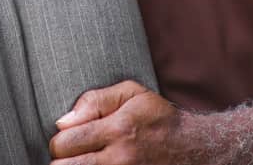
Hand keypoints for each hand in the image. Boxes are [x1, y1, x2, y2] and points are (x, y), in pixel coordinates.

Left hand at [49, 80, 188, 163]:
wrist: (193, 149)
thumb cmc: (158, 119)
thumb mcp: (131, 94)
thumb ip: (94, 101)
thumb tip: (62, 122)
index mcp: (117, 130)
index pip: (64, 143)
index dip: (59, 141)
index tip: (69, 138)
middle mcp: (119, 159)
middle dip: (62, 160)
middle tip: (73, 154)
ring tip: (85, 161)